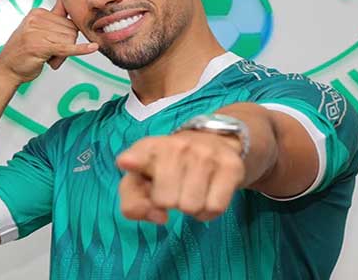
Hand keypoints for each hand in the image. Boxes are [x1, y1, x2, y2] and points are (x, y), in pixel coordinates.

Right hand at [0, 0, 97, 83]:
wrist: (7, 70)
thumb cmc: (23, 51)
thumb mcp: (37, 28)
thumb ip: (53, 15)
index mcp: (37, 13)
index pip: (67, 22)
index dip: (65, 37)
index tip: (53, 43)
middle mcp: (36, 20)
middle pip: (70, 31)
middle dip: (65, 46)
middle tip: (50, 54)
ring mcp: (37, 33)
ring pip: (69, 41)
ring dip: (62, 55)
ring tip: (46, 57)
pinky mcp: (41, 46)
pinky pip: (67, 47)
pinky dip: (81, 49)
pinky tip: (92, 48)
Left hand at [116, 131, 245, 223]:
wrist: (212, 141)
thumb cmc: (167, 168)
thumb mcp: (141, 180)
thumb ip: (133, 203)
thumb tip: (159, 216)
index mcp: (149, 148)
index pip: (138, 153)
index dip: (133, 160)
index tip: (127, 163)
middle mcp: (176, 146)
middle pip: (165, 201)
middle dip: (169, 202)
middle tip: (175, 188)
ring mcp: (205, 153)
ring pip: (191, 207)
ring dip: (190, 208)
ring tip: (191, 191)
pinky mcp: (230, 165)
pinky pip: (215, 207)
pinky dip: (209, 211)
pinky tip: (206, 194)